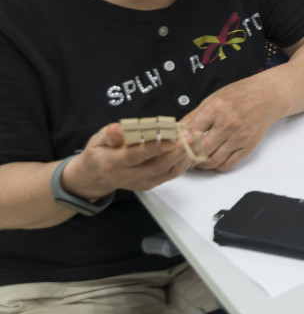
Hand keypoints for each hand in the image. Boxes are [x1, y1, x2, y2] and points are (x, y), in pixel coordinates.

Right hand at [62, 123, 194, 199]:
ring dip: (185, 156)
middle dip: (177, 152)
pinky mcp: (150, 184)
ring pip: (168, 172)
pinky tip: (191, 148)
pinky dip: (183, 162)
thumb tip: (117, 128)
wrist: (97, 176)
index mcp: (113, 163)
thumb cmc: (100, 152)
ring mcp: (141, 183)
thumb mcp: (98, 140)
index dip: (153, 148)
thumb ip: (110, 135)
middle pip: (157, 166)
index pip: (135, 156)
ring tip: (196, 139)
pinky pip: (170, 175)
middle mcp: (128, 176)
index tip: (170, 140)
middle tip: (192, 136)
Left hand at [181, 77, 285, 171]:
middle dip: (187, 157)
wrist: (269, 96)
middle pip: (200, 149)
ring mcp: (239, 136)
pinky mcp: (248, 145)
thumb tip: (178, 130)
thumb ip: (195, 115)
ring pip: (213, 160)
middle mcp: (228, 123)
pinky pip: (228, 164)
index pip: (191, 132)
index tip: (173, 147)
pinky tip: (213, 160)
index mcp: (217, 108)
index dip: (179, 142)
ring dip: (201, 164)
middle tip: (182, 158)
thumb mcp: (214, 98)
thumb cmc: (241, 94)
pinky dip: (217, 166)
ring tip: (196, 160)